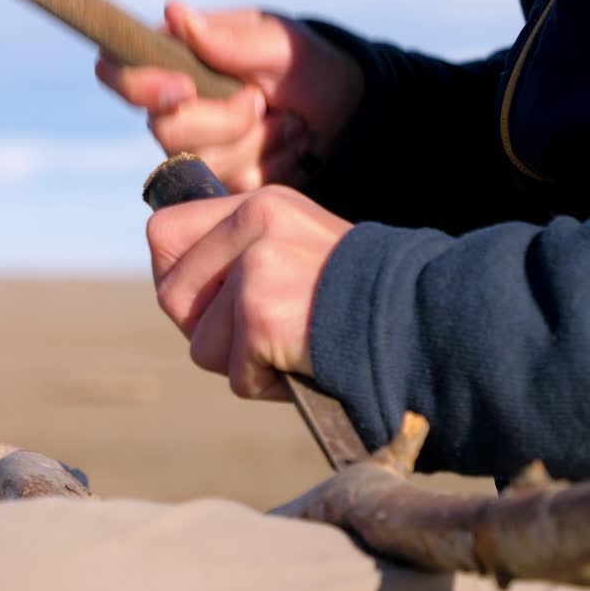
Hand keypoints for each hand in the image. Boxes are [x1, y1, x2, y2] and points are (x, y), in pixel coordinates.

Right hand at [96, 0, 363, 192]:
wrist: (349, 114)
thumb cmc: (309, 65)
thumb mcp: (281, 43)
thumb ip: (230, 38)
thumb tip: (173, 13)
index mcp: (176, 60)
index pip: (120, 73)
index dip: (139, 85)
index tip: (183, 88)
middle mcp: (174, 107)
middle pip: (164, 130)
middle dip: (224, 119)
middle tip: (263, 100)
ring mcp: (195, 148)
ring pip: (202, 160)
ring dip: (256, 140)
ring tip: (287, 120)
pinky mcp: (221, 182)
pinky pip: (232, 184)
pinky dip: (271, 163)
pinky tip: (288, 145)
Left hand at [147, 185, 351, 399]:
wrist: (426, 324)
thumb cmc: (361, 301)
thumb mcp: (298, 250)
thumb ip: (242, 256)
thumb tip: (176, 291)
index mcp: (258, 205)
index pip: (163, 234)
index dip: (177, 279)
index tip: (210, 303)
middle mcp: (253, 223)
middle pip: (171, 295)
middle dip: (206, 331)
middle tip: (257, 336)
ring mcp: (255, 268)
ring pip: (200, 345)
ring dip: (241, 364)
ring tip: (292, 347)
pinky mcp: (261, 314)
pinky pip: (236, 375)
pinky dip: (267, 386)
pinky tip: (305, 364)